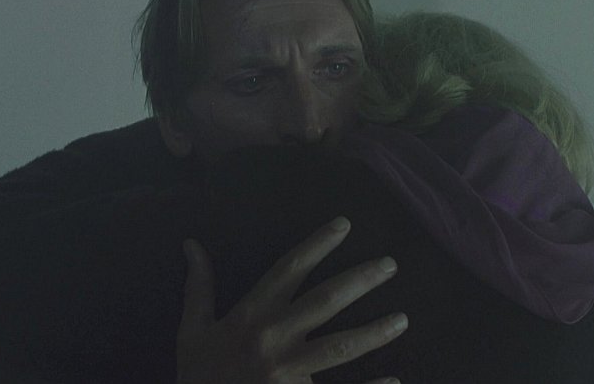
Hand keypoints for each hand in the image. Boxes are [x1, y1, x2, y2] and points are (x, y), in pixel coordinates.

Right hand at [176, 216, 406, 383]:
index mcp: (249, 316)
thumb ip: (199, 286)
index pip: (288, 269)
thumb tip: (191, 244)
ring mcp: (287, 371)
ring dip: (374, 332)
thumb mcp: (192, 330)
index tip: (344, 225)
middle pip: (324, 301)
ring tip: (402, 319)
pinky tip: (394, 382)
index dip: (316, 244)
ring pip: (339, 346)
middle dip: (360, 280)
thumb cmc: (199, 375)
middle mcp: (272, 338)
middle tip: (390, 265)